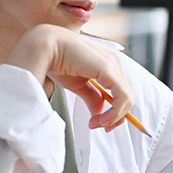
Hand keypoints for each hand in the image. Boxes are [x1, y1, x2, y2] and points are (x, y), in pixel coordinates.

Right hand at [5, 24, 135, 131]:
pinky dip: (114, 112)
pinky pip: (122, 97)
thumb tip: (99, 112)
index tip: (101, 123)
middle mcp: (114, 63)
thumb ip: (92, 97)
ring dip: (113, 117)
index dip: (115, 112)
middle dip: (115, 117)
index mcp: (108, 64)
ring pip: (128, 99)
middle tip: (98, 125)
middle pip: (127, 97)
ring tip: (96, 123)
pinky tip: (100, 119)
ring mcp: (113, 65)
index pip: (122, 92)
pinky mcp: (109, 69)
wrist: (45, 47)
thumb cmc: (57, 61)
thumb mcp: (78, 85)